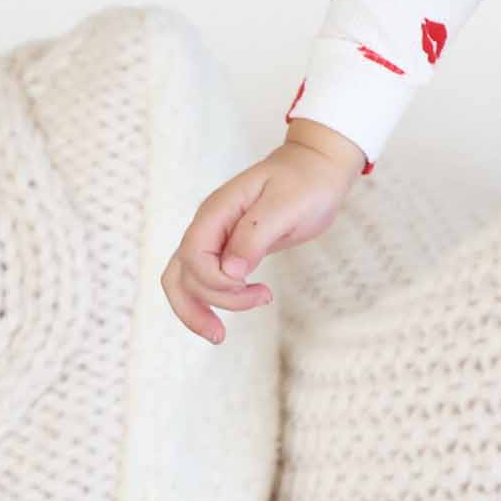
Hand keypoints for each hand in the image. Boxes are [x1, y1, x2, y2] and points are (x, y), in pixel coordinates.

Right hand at [159, 141, 355, 344]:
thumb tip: (229, 272)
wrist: (318, 165)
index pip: (192, 255)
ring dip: (198, 309)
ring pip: (185, 280)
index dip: (214, 281)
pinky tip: (239, 306)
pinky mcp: (230, 248)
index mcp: (217, 210)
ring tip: (220, 335)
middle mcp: (209, 224)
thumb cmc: (306, 180)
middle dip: (205, 303)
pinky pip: (207, 278)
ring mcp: (217, 236)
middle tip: (251, 308)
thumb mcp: (288, 205)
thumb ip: (256, 236)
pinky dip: (213, 299)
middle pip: (181, 274)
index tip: (251, 286)